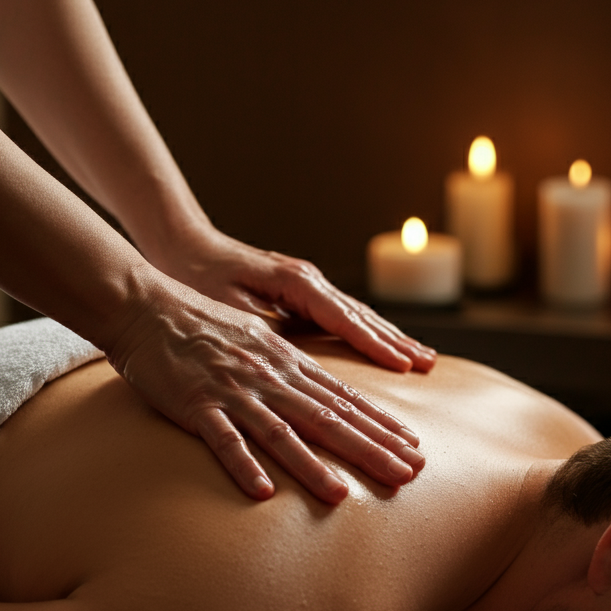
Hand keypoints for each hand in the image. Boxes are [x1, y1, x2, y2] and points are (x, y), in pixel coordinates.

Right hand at [106, 273, 425, 503]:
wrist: (145, 306)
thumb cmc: (200, 323)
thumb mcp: (257, 339)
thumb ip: (288, 365)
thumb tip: (319, 391)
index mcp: (285, 362)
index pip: (344, 397)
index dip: (381, 423)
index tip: (414, 446)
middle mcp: (267, 376)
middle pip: (327, 417)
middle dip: (371, 447)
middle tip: (409, 473)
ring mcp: (232, 391)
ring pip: (281, 431)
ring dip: (312, 465)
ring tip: (342, 495)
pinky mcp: (195, 405)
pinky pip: (222, 439)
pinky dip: (242, 464)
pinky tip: (262, 493)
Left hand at [153, 229, 436, 373]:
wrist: (182, 244)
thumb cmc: (197, 278)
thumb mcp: (225, 306)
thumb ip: (263, 327)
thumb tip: (291, 356)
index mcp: (295, 282)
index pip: (345, 318)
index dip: (375, 345)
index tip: (404, 366)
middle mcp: (309, 280)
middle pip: (362, 315)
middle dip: (396, 341)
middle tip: (429, 365)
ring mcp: (307, 285)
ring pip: (357, 315)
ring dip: (389, 338)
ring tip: (422, 359)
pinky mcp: (299, 294)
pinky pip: (342, 317)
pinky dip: (367, 333)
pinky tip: (383, 348)